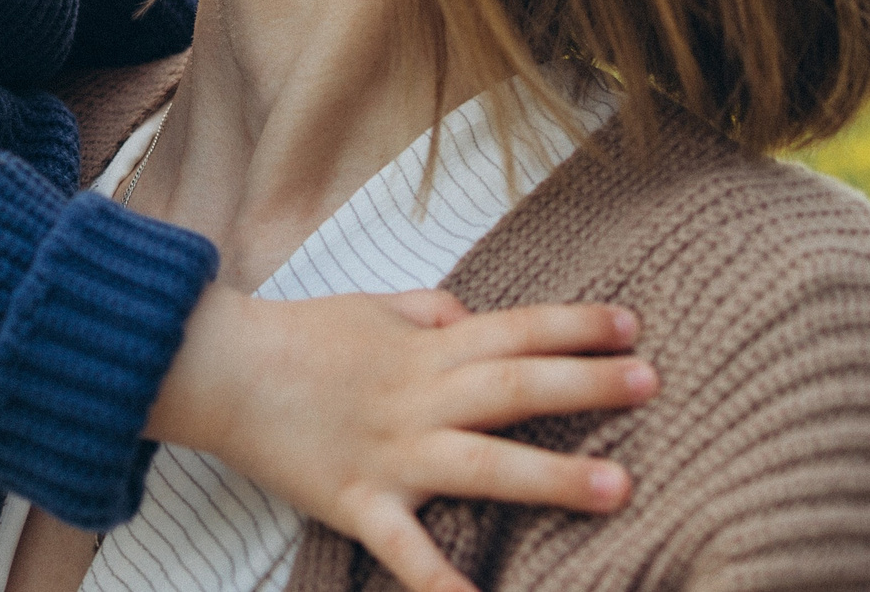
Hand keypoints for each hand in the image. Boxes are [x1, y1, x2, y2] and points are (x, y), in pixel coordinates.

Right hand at [146, 285, 653, 591]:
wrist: (217, 369)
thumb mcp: (369, 305)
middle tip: (652, 382)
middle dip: (586, 387)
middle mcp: (417, 398)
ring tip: (618, 486)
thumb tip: (476, 316)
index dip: (574, 326)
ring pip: (482, 464)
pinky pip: (407, 551)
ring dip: (551, 477)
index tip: (632, 325)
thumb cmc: (295, 336)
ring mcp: (391, 453)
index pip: (512, 330)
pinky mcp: (359, 502)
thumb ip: (429, 311)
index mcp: (423, 349)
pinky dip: (442, 584)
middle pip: (512, 388)